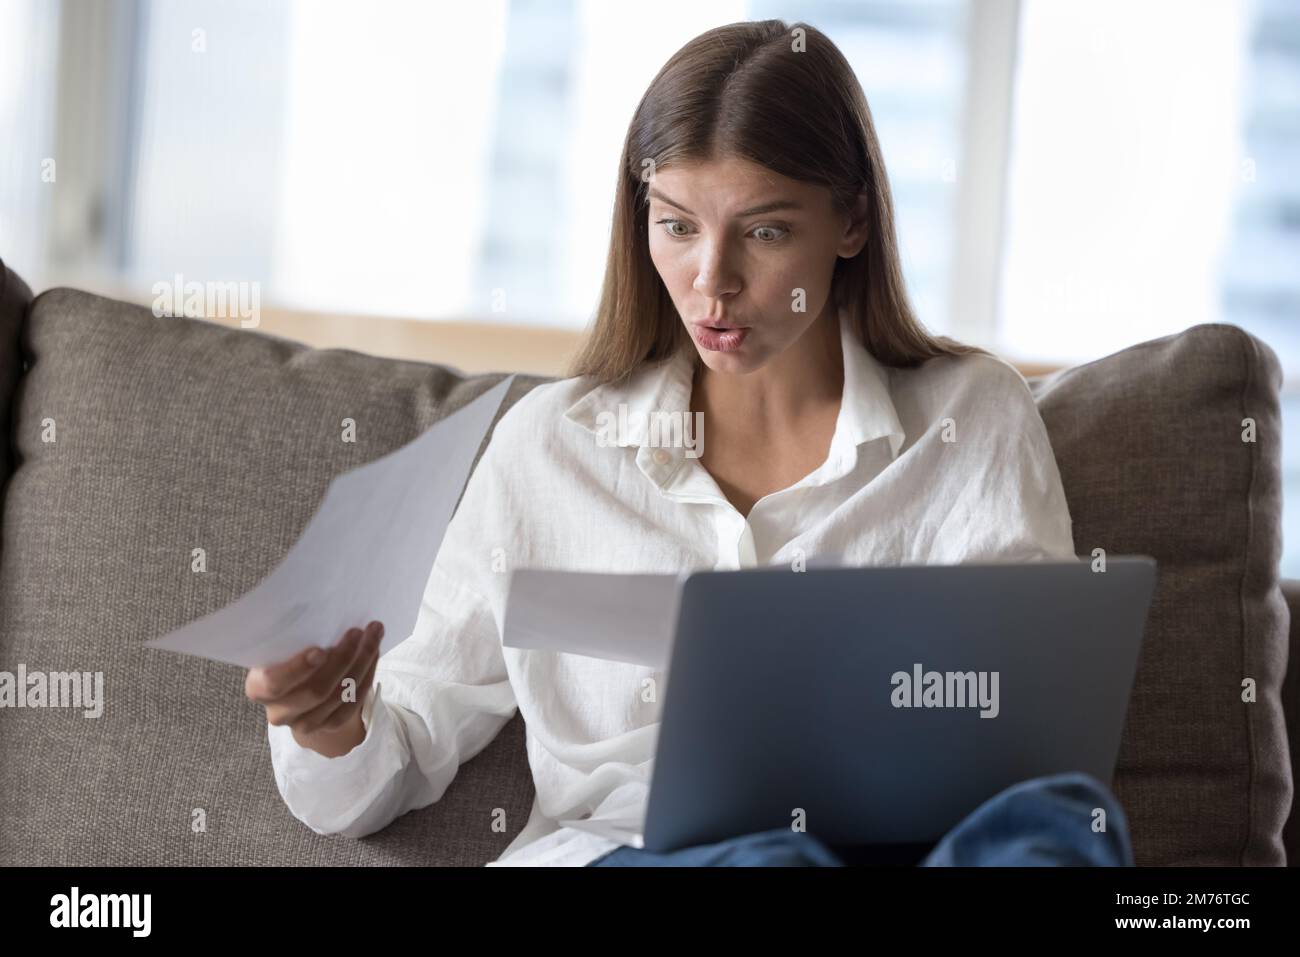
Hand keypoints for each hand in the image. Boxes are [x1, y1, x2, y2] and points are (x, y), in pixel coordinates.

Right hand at [245, 620, 384, 757]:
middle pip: (315, 691)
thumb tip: (325, 610)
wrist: (299, 688)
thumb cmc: (289, 656)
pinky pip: (353, 704)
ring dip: (361, 662)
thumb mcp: (282, 647)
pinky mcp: (329, 726)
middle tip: (357, 631)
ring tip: (373, 635)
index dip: (297, 668)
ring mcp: (304, 723)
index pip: (274, 682)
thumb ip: (293, 637)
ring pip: (339, 696)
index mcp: (259, 687)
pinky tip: (373, 654)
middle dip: (341, 659)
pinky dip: (367, 676)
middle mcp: (279, 712)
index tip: (320, 649)